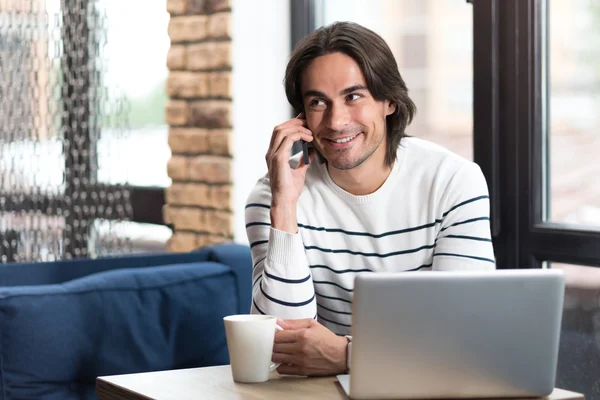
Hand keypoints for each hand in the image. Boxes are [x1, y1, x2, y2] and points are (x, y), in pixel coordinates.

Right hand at [266, 115, 314, 232]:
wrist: (285, 201)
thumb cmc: (290, 189)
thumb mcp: (300, 171)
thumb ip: (304, 160)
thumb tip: (311, 150)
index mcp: (274, 154)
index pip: (280, 132)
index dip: (292, 124)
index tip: (305, 122)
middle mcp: (271, 153)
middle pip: (279, 128)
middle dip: (294, 122)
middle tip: (308, 122)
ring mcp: (273, 155)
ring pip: (282, 130)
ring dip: (297, 127)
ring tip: (310, 132)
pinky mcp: (278, 158)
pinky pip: (287, 139)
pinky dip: (299, 135)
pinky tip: (308, 138)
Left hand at [272, 318, 347, 376]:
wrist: (340, 355)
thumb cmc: (326, 339)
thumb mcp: (312, 324)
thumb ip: (293, 323)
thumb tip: (277, 321)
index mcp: (302, 335)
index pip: (278, 335)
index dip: (274, 334)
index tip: (276, 334)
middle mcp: (300, 348)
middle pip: (275, 347)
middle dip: (273, 344)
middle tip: (277, 342)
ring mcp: (300, 361)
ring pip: (276, 358)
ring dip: (276, 354)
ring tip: (281, 351)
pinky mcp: (302, 370)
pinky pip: (282, 369)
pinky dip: (281, 365)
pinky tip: (286, 360)